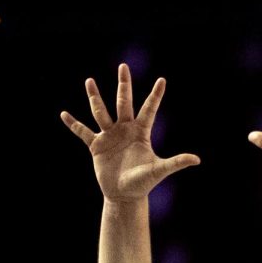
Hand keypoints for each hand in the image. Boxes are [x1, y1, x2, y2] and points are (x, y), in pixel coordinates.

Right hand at [60, 63, 199, 201]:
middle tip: (123, 66)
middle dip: (124, 85)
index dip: (156, 95)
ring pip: (101, 112)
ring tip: (89, 80)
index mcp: (141, 132)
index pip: (149, 109)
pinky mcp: (96, 146)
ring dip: (95, 97)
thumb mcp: (159, 171)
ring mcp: (109, 136)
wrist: (125, 195)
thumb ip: (176, 162)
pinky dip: (73, 124)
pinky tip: (64, 114)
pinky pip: (83, 132)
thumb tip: (197, 160)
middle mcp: (125, 129)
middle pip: (124, 102)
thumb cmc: (143, 183)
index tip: (162, 79)